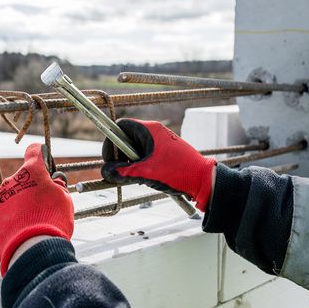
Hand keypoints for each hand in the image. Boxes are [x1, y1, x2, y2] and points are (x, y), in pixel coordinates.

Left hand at [0, 143, 73, 275]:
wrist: (31, 249)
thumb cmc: (52, 221)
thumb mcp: (65, 199)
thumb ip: (57, 187)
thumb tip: (55, 183)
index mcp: (31, 172)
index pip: (34, 152)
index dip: (40, 157)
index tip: (44, 164)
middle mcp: (11, 181)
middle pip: (22, 179)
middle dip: (31, 189)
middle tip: (43, 206)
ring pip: (11, 197)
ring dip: (20, 205)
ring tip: (32, 223)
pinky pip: (3, 214)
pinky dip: (11, 220)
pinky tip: (21, 231)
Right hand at [101, 119, 216, 210]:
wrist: (203, 180)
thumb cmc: (178, 172)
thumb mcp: (146, 173)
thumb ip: (123, 172)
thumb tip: (105, 171)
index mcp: (149, 130)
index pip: (120, 126)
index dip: (110, 141)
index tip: (109, 160)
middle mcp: (154, 132)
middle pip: (126, 138)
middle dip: (120, 155)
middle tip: (121, 171)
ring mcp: (160, 141)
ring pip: (135, 148)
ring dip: (130, 162)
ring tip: (137, 176)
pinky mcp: (165, 151)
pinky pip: (145, 154)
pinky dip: (140, 165)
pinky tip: (146, 177)